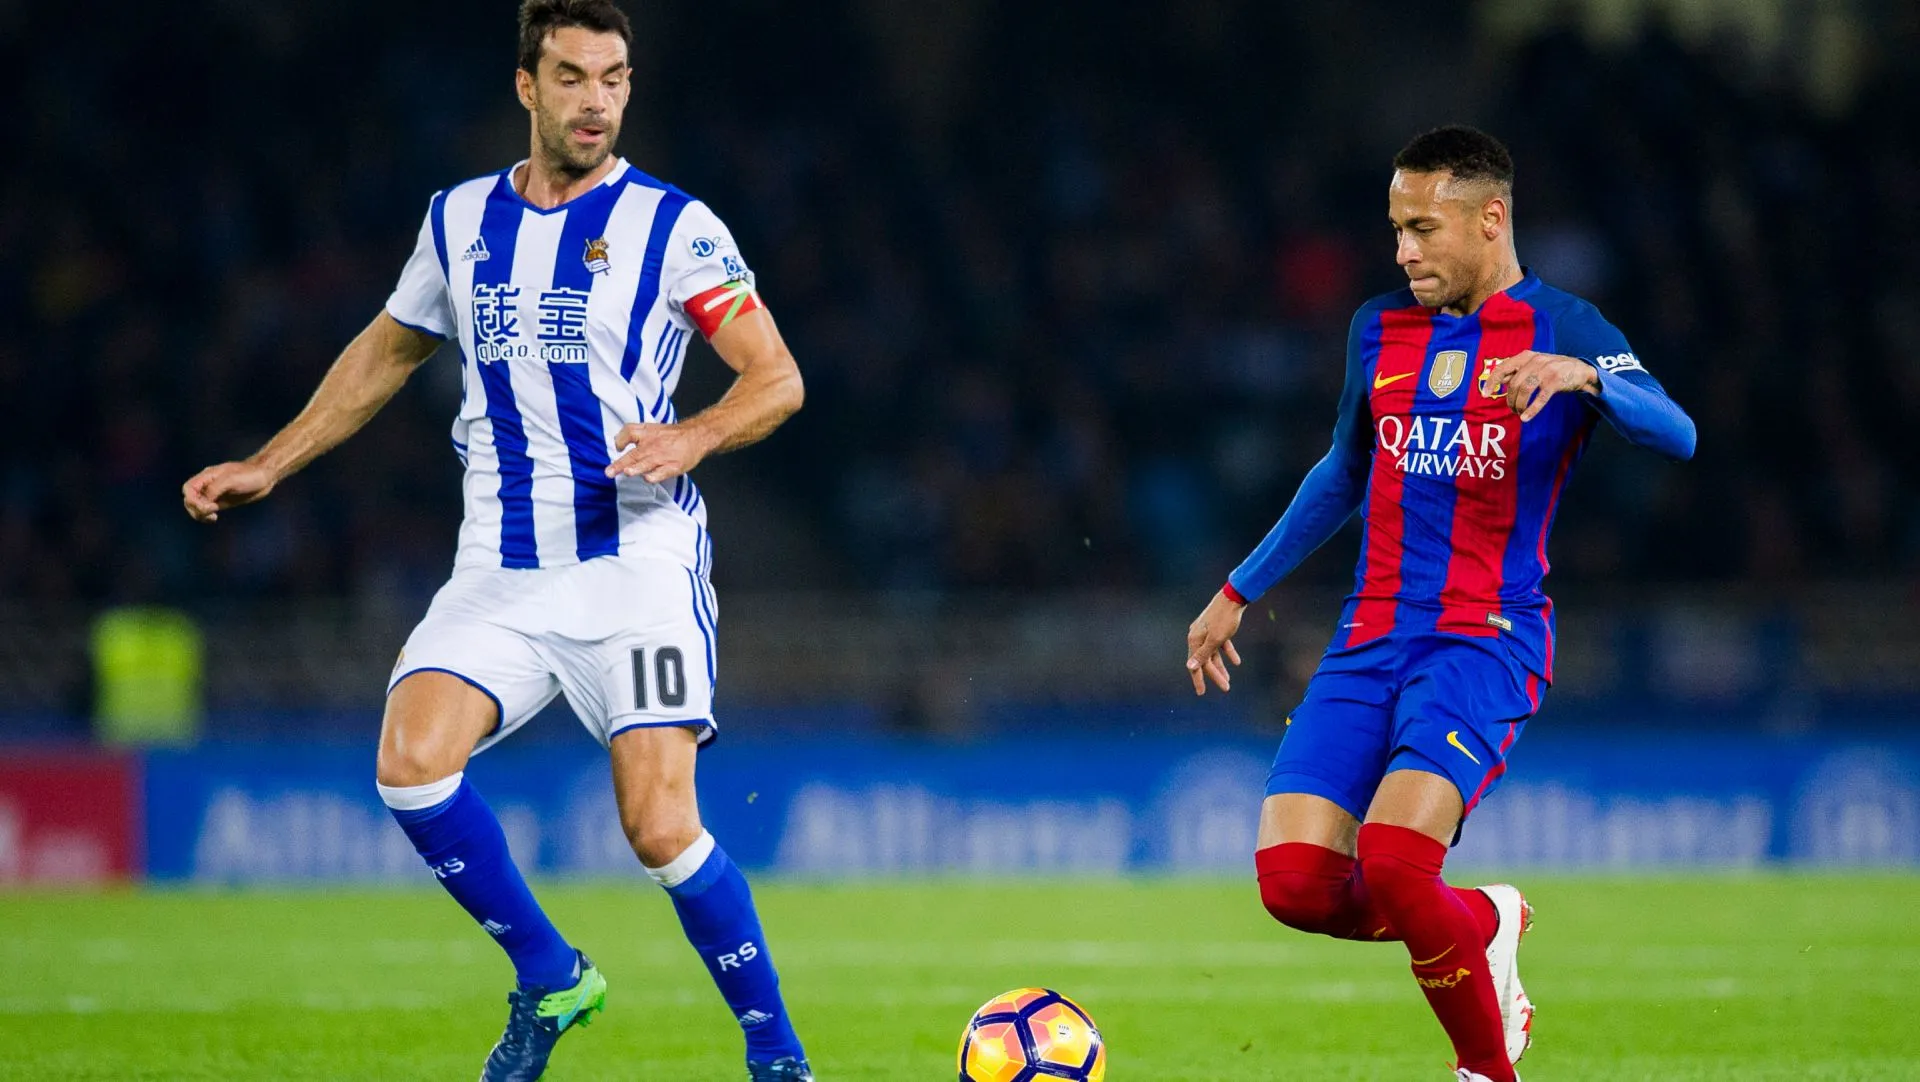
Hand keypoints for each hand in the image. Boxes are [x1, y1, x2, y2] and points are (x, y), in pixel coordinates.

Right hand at [182, 460, 278, 521]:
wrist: (265, 477)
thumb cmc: (249, 475)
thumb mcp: (230, 480)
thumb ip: (214, 489)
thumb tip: (204, 502)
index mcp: (207, 476)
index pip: (188, 489)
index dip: (192, 500)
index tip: (208, 506)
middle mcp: (207, 485)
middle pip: (190, 499)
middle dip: (196, 508)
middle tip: (212, 512)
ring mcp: (214, 494)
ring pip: (197, 506)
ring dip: (200, 514)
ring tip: (213, 517)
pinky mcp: (221, 502)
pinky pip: (206, 511)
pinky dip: (206, 516)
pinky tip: (213, 519)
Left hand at [605, 422, 715, 483]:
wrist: (695, 436)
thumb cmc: (671, 435)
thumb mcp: (652, 428)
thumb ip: (635, 435)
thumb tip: (617, 445)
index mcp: (647, 433)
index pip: (629, 432)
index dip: (621, 439)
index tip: (618, 448)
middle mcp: (653, 445)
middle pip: (634, 454)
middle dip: (620, 464)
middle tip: (609, 472)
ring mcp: (663, 456)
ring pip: (647, 463)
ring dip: (636, 468)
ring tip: (627, 472)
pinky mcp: (673, 466)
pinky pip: (663, 472)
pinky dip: (655, 475)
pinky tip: (648, 478)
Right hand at [1185, 589, 1245, 695]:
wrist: (1234, 596)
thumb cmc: (1225, 618)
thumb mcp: (1215, 639)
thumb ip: (1203, 654)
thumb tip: (1189, 667)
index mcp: (1195, 639)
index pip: (1195, 665)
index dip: (1199, 680)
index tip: (1202, 693)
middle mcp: (1198, 636)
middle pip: (1205, 660)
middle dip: (1215, 675)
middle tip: (1225, 688)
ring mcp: (1207, 632)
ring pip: (1213, 654)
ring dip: (1221, 666)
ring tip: (1228, 679)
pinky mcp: (1217, 628)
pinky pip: (1221, 645)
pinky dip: (1228, 653)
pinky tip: (1236, 662)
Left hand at [1479, 350, 1598, 421]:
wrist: (1581, 369)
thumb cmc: (1552, 369)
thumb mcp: (1534, 365)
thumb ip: (1517, 371)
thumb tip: (1497, 381)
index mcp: (1526, 356)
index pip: (1503, 368)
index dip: (1492, 382)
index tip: (1484, 395)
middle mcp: (1535, 360)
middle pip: (1514, 384)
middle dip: (1510, 399)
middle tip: (1512, 408)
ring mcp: (1546, 370)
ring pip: (1524, 391)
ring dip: (1519, 405)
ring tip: (1519, 412)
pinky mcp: (1555, 381)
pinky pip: (1540, 398)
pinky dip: (1531, 410)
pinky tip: (1526, 417)